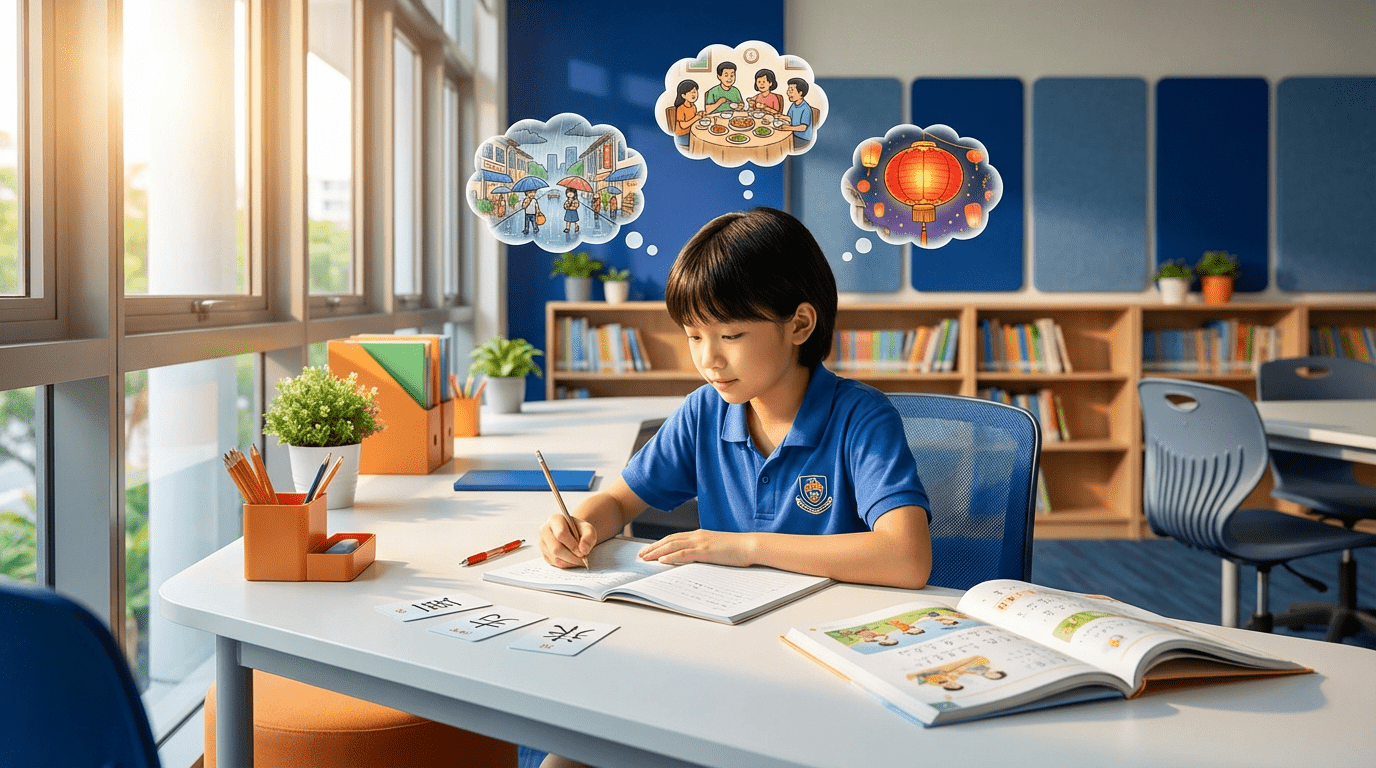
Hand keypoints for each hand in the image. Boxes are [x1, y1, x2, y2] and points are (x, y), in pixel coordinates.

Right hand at [539, 512, 595, 568]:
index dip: (572, 545)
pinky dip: (566, 564)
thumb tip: (583, 550)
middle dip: (572, 557)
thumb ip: (589, 537)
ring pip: (555, 558)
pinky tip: (573, 560)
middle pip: (556, 549)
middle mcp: (545, 530)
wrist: (573, 533)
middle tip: (583, 559)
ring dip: (570, 562)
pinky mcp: (544, 553)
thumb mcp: (588, 529)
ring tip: (579, 559)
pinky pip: (554, 563)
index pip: (561, 534)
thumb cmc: (580, 530)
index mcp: (555, 520)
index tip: (582, 552)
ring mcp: (542, 543)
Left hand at [638, 529, 755, 567]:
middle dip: (653, 547)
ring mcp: (701, 542)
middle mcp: (697, 536)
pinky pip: (684, 554)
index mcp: (700, 535)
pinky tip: (661, 560)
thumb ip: (705, 550)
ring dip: (657, 552)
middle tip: (641, 554)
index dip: (660, 543)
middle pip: (669, 540)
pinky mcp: (705, 551)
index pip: (675, 538)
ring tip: (645, 558)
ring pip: (673, 545)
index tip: (650, 549)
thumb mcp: (717, 548)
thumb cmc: (737, 548)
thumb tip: (696, 558)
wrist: (750, 546)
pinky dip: (671, 556)